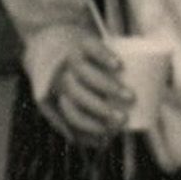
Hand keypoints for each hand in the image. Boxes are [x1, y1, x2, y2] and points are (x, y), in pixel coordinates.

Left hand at [42, 32, 129, 146]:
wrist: (50, 35)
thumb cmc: (64, 74)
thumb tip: (100, 144)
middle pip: (79, 96)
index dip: (90, 127)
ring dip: (108, 87)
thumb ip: (75, 119)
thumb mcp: (59, 95)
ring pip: (87, 74)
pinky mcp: (82, 40)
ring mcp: (71, 57)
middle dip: (101, 110)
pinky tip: (119, 66)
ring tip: (130, 96)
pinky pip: (93, 49)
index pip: (71, 114)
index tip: (109, 134)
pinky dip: (105, 57)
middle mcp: (61, 74)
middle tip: (123, 118)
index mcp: (57, 92)